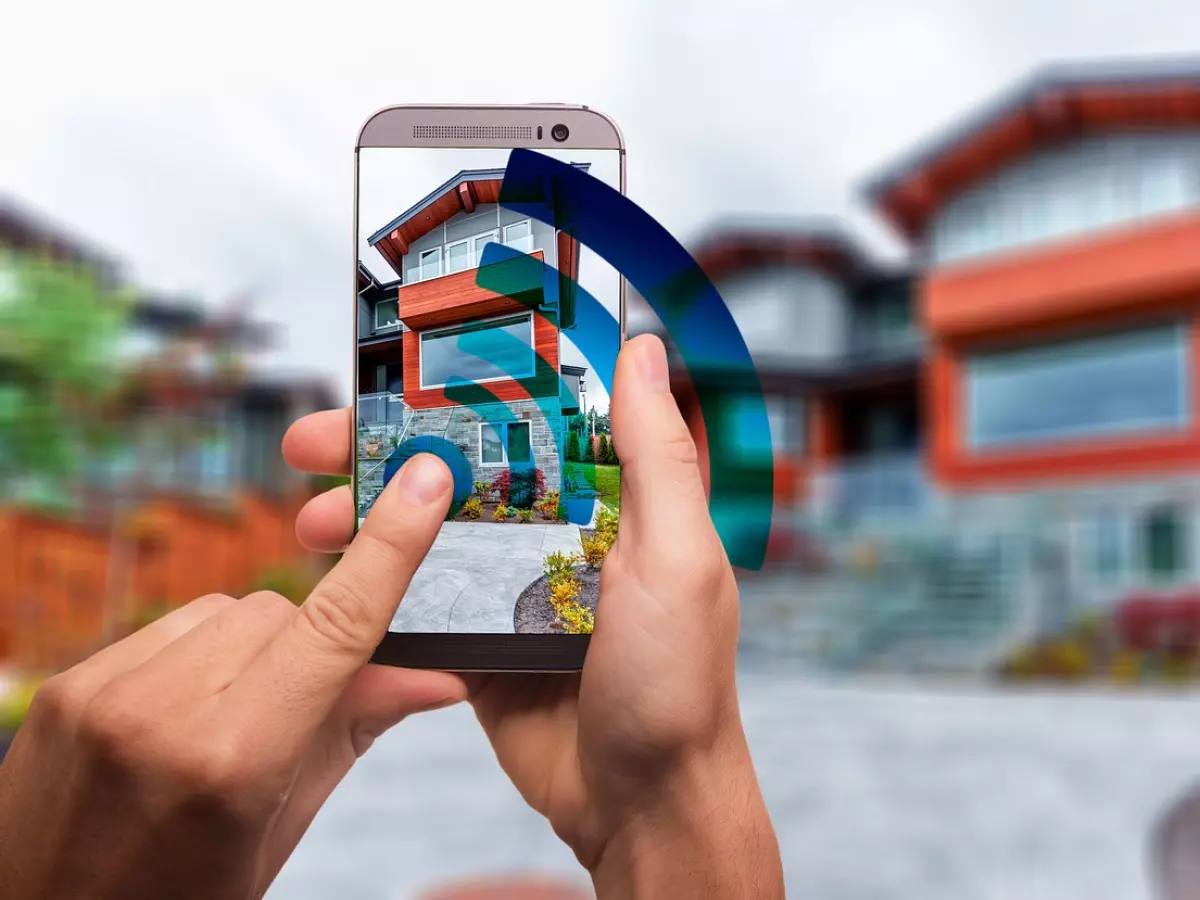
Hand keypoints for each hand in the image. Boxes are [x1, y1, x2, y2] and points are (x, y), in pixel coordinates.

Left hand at [0, 455, 466, 898]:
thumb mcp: (281, 831)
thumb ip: (353, 733)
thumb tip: (436, 676)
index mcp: (235, 760)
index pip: (335, 627)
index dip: (389, 549)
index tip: (424, 482)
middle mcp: (162, 712)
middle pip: (279, 611)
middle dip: (307, 646)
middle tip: (299, 711)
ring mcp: (103, 692)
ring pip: (225, 611)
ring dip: (250, 648)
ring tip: (229, 722)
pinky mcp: (68, 685)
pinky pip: (167, 628)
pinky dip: (195, 656)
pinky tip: (182, 714)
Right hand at [285, 335, 783, 898]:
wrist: (640, 806)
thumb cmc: (677, 683)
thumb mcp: (678, 557)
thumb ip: (655, 458)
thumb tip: (641, 351)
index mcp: (612, 501)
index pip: (535, 417)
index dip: (471, 382)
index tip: (409, 358)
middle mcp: (559, 533)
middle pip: (464, 468)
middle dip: (390, 448)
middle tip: (319, 438)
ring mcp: (513, 587)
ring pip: (429, 530)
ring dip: (367, 515)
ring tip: (313, 515)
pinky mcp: (478, 641)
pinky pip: (418, 599)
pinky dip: (375, 581)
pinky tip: (334, 569)